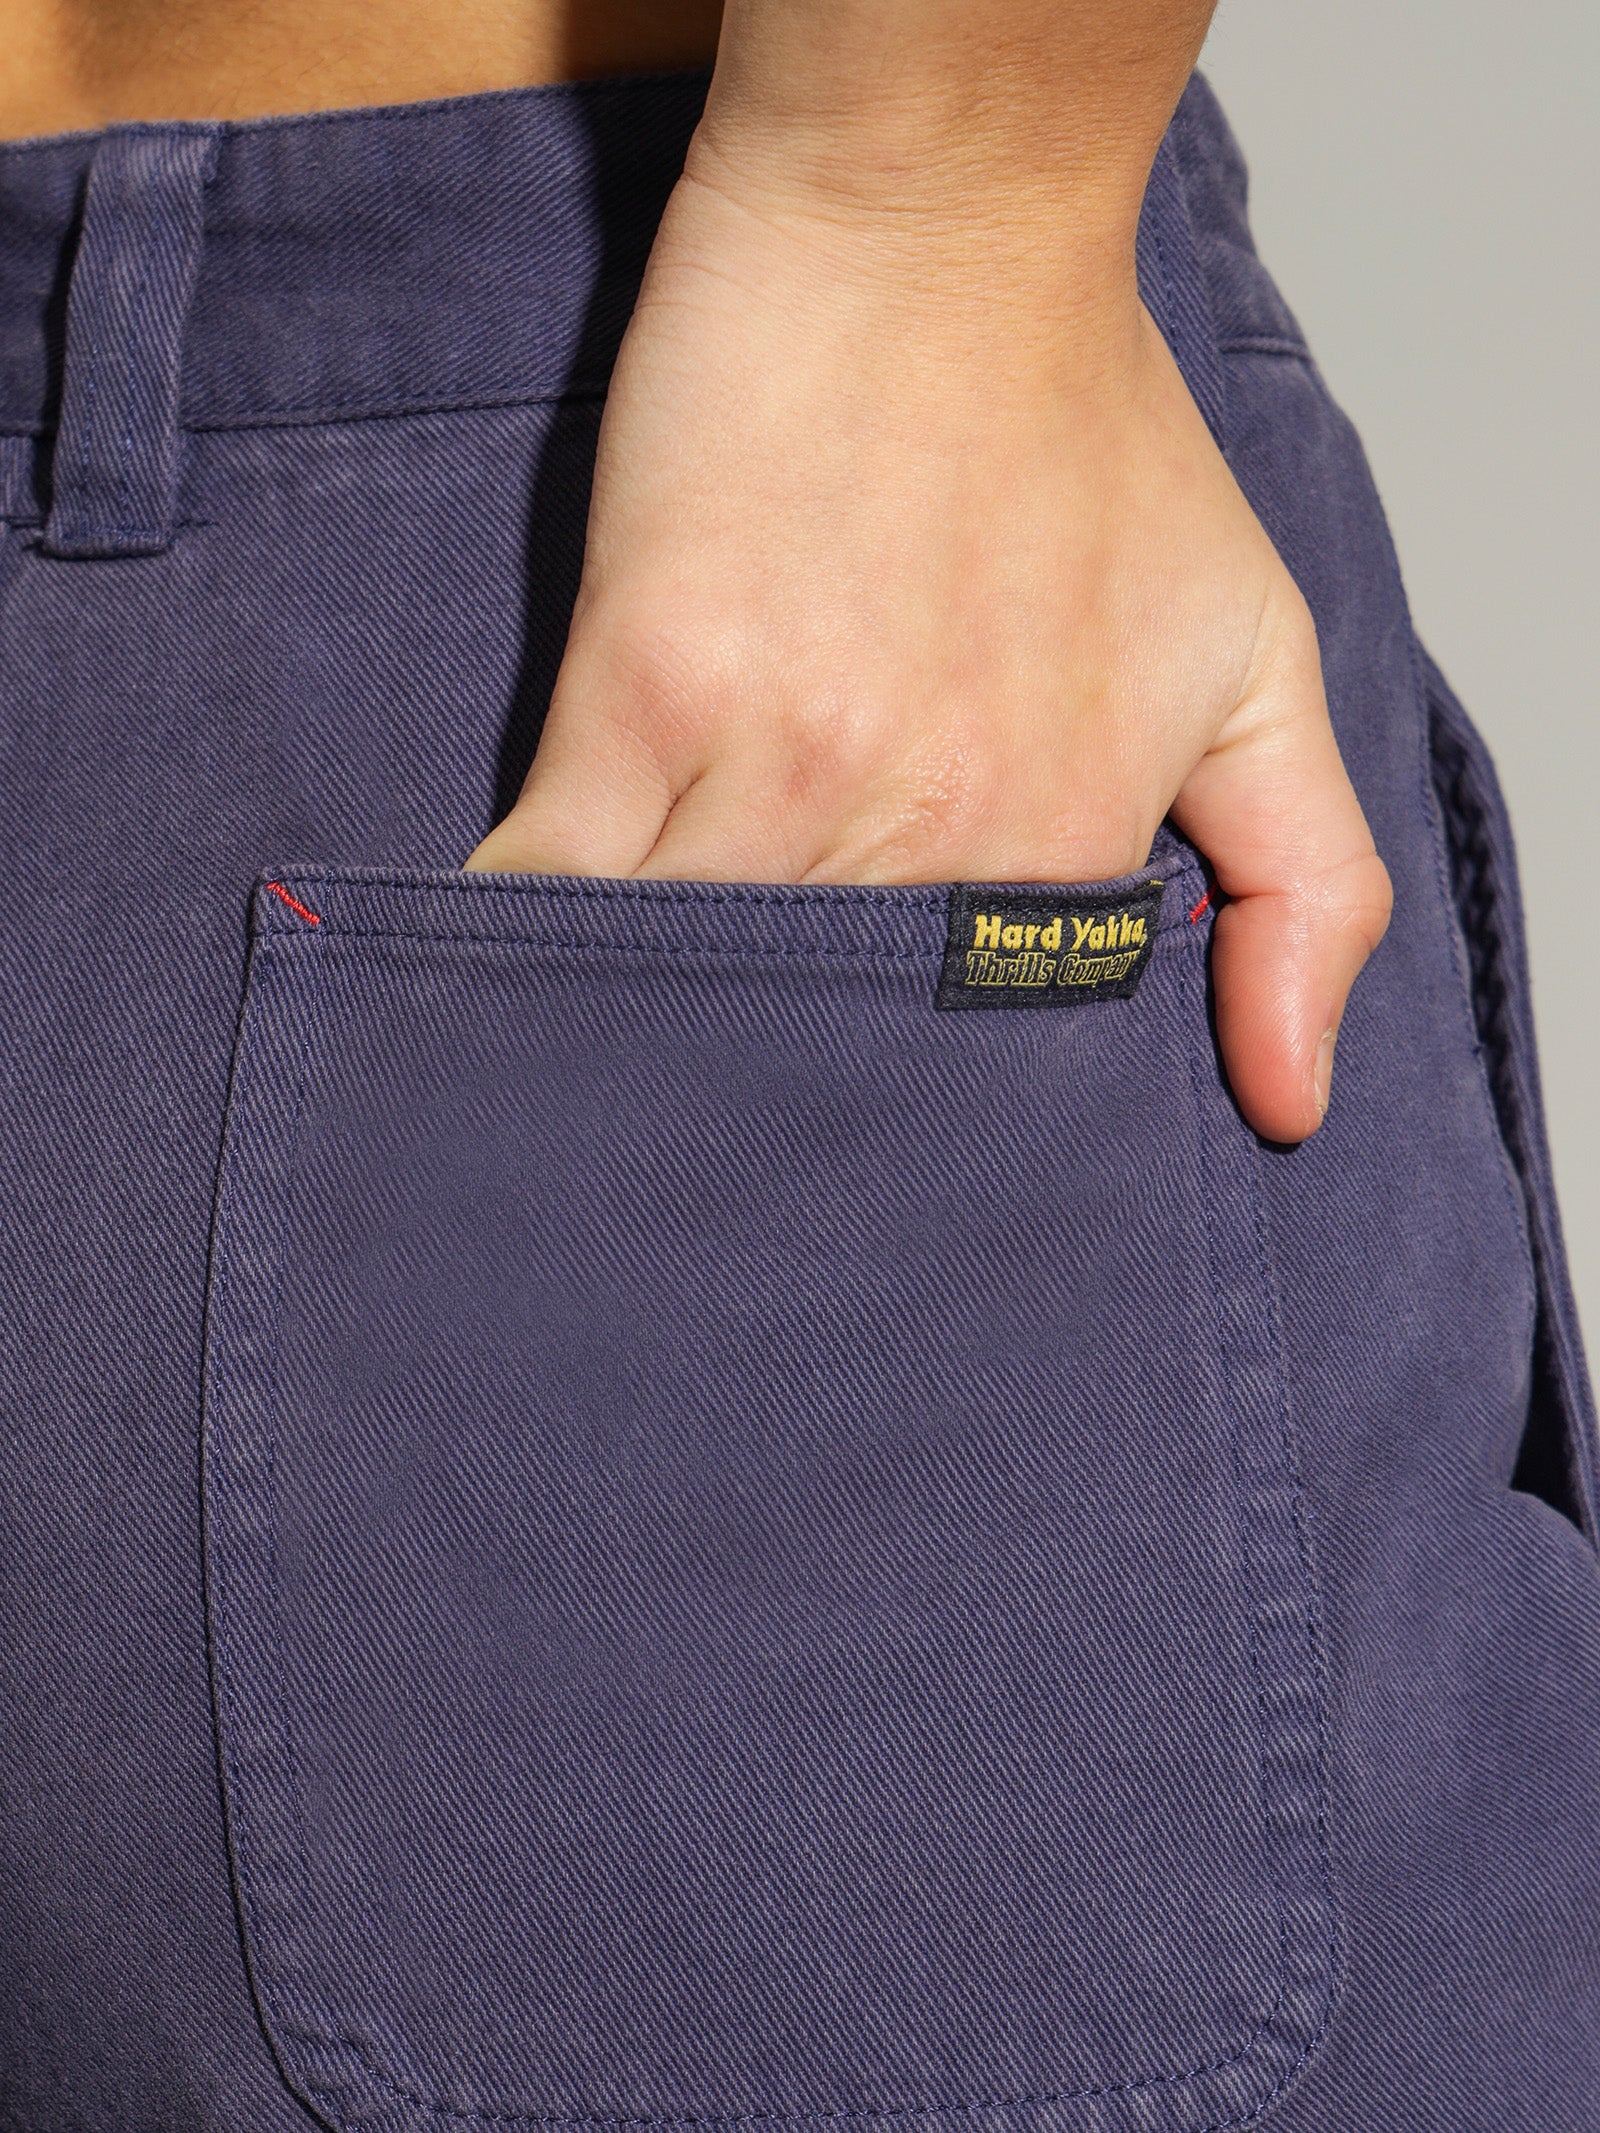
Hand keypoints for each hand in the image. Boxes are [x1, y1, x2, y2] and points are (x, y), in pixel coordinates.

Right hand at [469, 111, 1390, 1140]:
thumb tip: (1288, 1108)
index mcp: (1056, 851)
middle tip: (703, 1132)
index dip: (883, 1117)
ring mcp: (777, 766)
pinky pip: (549, 888)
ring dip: (629, 1046)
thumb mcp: (1254, 658)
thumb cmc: (1085, 432)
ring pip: (669, 995)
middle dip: (748, 1109)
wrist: (936, 227)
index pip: (951, 1077)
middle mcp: (924, 835)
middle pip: (799, 1056)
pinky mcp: (639, 685)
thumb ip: (1301, 884)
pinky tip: (506, 979)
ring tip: (601, 1071)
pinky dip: (518, 949)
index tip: (834, 1120)